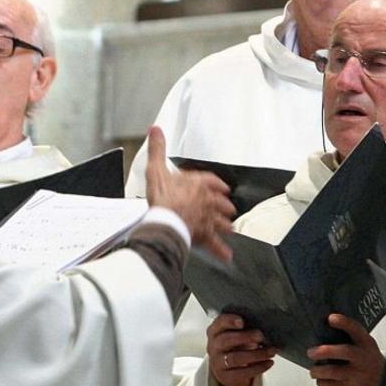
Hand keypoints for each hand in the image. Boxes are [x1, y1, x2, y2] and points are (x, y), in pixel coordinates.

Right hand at [144, 126, 235, 260]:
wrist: (166, 222)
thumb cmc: (163, 198)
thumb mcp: (157, 168)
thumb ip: (157, 149)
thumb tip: (155, 130)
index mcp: (198, 184)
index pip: (212, 181)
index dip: (216, 184)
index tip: (221, 187)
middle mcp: (207, 201)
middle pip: (220, 203)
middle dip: (223, 205)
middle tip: (228, 208)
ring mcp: (207, 219)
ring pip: (221, 222)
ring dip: (225, 224)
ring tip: (229, 227)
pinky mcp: (204, 236)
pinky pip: (215, 244)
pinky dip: (221, 250)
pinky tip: (227, 255)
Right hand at [207, 314, 276, 385]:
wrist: (228, 369)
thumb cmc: (235, 346)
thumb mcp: (237, 334)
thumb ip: (245, 328)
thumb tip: (262, 327)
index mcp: (215, 331)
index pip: (219, 323)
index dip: (229, 321)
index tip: (242, 321)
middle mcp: (214, 346)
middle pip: (226, 340)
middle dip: (245, 337)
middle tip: (260, 336)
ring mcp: (218, 362)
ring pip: (235, 358)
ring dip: (256, 354)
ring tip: (271, 351)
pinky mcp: (226, 377)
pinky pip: (242, 373)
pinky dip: (258, 367)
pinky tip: (268, 362)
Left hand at [306, 314, 384, 385]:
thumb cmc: (370, 365)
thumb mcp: (367, 349)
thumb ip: (352, 340)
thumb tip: (325, 331)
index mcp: (366, 344)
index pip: (356, 329)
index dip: (343, 322)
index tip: (331, 318)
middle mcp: (363, 358)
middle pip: (343, 351)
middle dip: (324, 350)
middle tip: (310, 352)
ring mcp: (358, 374)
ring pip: (332, 371)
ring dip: (318, 370)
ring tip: (313, 370)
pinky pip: (330, 385)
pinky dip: (322, 382)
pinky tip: (322, 379)